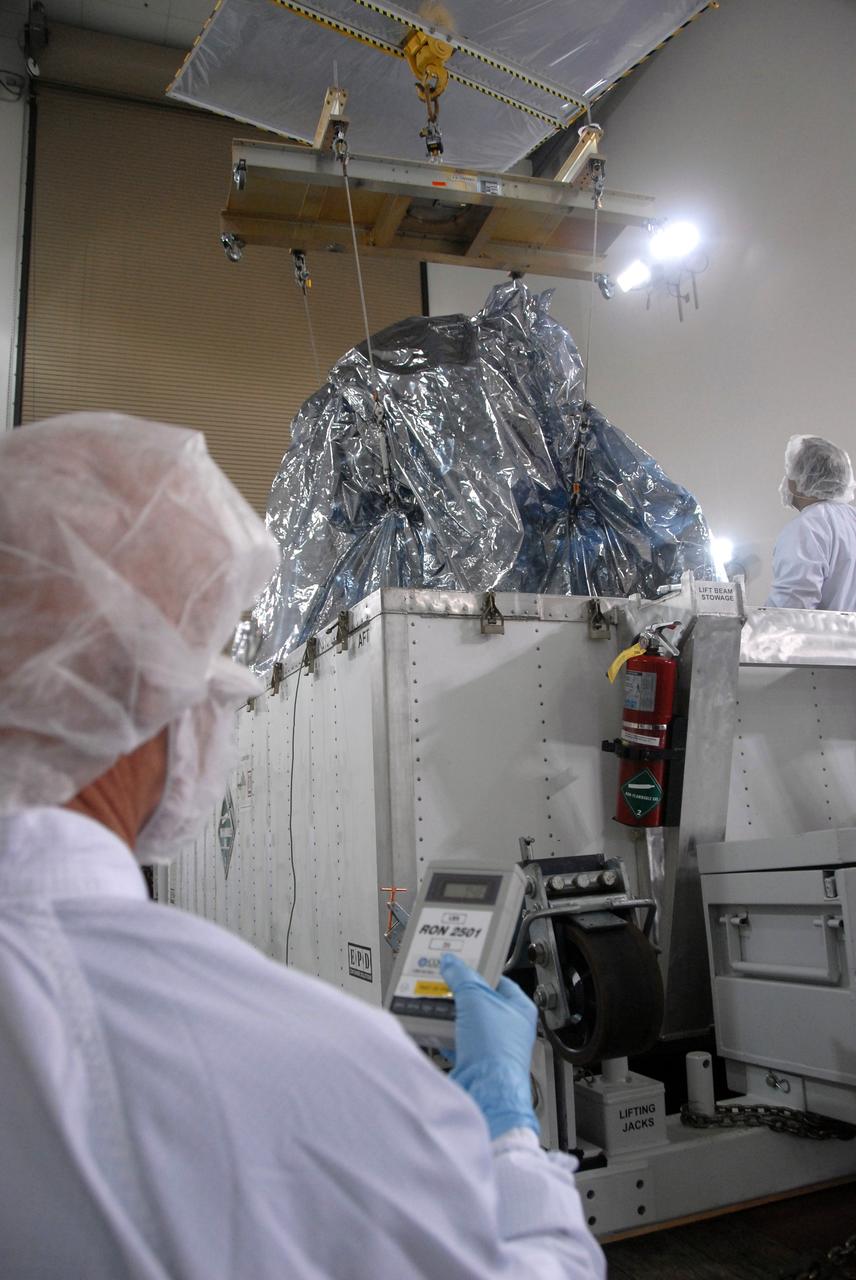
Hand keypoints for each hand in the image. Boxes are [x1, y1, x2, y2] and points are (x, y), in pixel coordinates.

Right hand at [440, 952, 538, 1141]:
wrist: (486, 1094)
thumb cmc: (496, 1052)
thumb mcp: (476, 1000)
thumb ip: (462, 977)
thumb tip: (452, 963)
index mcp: (519, 1008)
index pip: (498, 979)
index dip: (479, 969)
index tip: (461, 961)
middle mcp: (507, 1028)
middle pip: (478, 1000)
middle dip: (458, 991)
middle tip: (442, 979)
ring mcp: (490, 1047)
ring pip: (465, 1021)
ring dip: (448, 1012)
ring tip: (431, 999)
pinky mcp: (474, 1063)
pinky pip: (455, 1041)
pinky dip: (442, 1033)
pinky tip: (430, 1026)